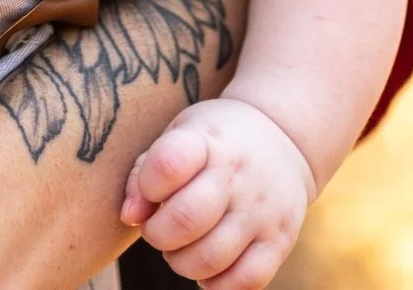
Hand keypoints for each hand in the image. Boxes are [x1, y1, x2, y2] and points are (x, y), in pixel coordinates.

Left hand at [120, 98, 314, 289]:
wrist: (283, 136)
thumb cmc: (212, 144)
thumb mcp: (176, 137)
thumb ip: (143, 174)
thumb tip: (130, 217)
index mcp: (207, 142)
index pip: (167, 165)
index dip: (147, 186)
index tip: (151, 189)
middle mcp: (239, 177)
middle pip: (185, 220)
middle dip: (157, 234)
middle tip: (159, 228)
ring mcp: (263, 212)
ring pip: (210, 259)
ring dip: (182, 262)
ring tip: (182, 247)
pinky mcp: (281, 241)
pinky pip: (245, 281)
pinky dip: (217, 283)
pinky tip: (210, 264)